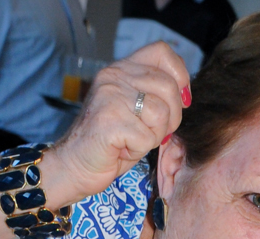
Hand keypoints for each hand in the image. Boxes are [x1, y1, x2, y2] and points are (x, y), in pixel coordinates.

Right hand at [52, 42, 189, 200]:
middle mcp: (114, 76)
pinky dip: (139, 150)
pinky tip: (121, 149)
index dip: (180, 75)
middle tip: (152, 132)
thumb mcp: (135, 109)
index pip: (162, 51)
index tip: (180, 99)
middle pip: (169, 86)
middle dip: (172, 117)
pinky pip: (147, 138)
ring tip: (133, 140)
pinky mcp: (109, 121)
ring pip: (161, 113)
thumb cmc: (110, 142)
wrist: (74, 165)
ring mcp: (110, 97)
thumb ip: (154, 93)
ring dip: (154, 136)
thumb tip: (185, 93)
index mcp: (121, 69)